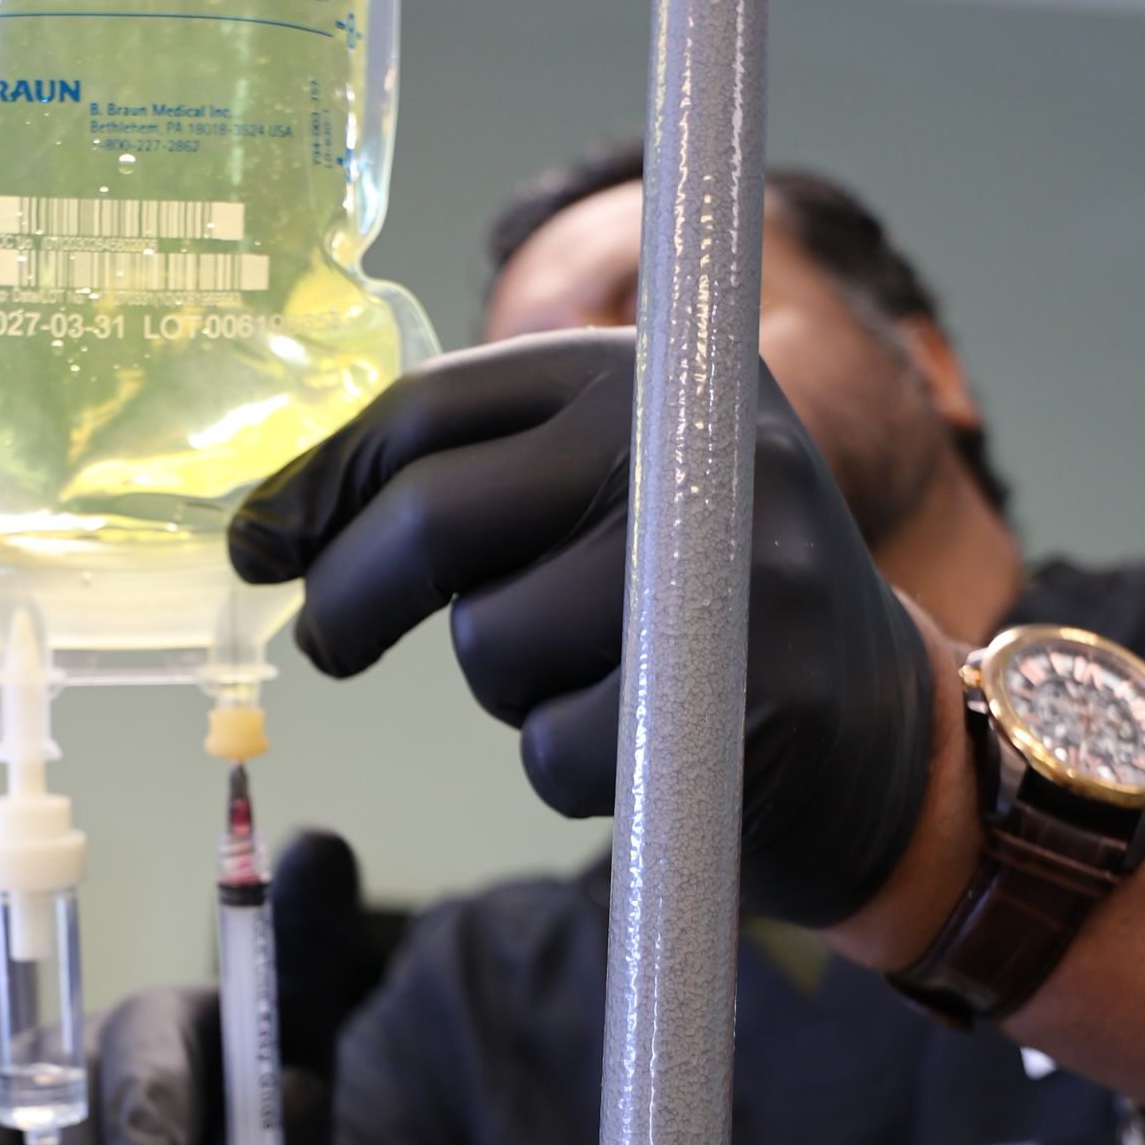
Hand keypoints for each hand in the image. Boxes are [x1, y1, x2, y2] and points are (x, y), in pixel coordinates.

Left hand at [228, 329, 935, 928]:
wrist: (882, 730)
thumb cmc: (695, 609)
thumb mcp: (614, 491)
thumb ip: (476, 476)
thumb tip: (270, 521)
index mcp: (641, 376)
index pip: (429, 410)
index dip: (318, 487)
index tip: (261, 546)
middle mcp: (689, 448)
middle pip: (438, 517)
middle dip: (349, 597)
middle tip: (329, 644)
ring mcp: (726, 571)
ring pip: (494, 644)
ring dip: (504, 689)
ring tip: (588, 677)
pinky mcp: (742, 700)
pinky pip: (557, 749)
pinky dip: (565, 768)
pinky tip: (637, 744)